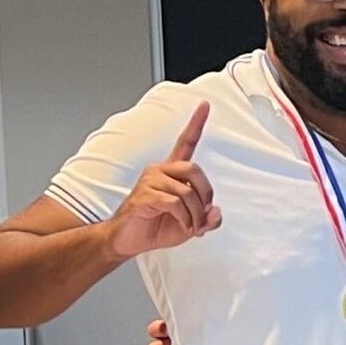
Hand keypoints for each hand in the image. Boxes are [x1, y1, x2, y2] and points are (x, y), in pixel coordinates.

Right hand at [107, 103, 220, 258]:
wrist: (129, 240)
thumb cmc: (156, 227)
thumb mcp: (191, 225)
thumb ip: (207, 218)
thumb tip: (216, 211)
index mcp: (171, 173)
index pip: (185, 142)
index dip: (196, 124)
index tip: (204, 104)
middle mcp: (160, 171)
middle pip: (194, 169)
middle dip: (205, 195)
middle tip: (202, 215)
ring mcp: (150, 181)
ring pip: (187, 191)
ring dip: (195, 214)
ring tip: (190, 226)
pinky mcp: (144, 194)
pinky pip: (176, 203)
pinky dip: (185, 219)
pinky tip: (181, 226)